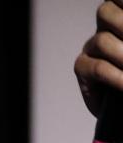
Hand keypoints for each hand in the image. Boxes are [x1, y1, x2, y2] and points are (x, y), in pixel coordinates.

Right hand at [76, 1, 122, 115]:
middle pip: (105, 11)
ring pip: (101, 41)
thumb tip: (121, 38)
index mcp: (122, 15)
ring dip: (122, 55)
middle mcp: (106, 27)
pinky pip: (96, 68)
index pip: (116, 0)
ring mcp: (92, 48)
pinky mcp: (82, 69)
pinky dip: (116, 76)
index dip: (120, 1)